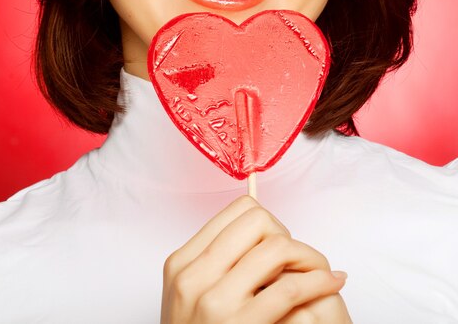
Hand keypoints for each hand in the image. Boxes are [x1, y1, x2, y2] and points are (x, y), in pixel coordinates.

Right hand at [160, 195, 350, 322]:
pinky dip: (319, 281)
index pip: (237, 210)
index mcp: (181, 263)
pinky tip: (330, 283)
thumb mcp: (192, 297)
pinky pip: (290, 288)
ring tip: (317, 271)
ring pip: (276, 247)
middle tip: (293, 261)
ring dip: (306, 257)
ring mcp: (215, 303)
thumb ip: (215, 264)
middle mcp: (193, 277)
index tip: (274, 245)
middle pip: (258, 221)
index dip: (265, 224)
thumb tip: (261, 232)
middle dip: (283, 235)